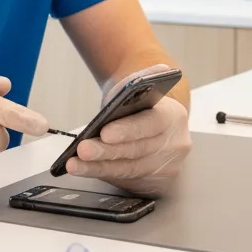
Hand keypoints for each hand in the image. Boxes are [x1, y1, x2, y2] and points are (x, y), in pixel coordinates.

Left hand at [66, 65, 190, 193]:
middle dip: (106, 151)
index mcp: (174, 116)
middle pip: (137, 151)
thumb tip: (162, 69)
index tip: (104, 133)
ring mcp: (168, 166)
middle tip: (83, 150)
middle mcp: (176, 144)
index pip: (153, 124)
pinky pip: (126, 180)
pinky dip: (103, 174)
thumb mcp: (139, 84)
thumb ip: (148, 76)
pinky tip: (85, 169)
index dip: (128, 130)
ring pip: (129, 169)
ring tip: (75, 163)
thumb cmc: (138, 102)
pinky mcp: (156, 182)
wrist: (146, 117)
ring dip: (99, 167)